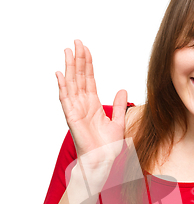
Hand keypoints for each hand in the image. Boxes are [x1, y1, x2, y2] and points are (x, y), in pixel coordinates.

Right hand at [56, 39, 126, 168]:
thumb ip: (119, 106)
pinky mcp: (72, 117)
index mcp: (93, 105)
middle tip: (76, 42)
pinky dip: (62, 86)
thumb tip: (123, 90)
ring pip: (71, 84)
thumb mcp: (118, 122)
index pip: (89, 79)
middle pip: (79, 77)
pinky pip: (65, 99)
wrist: (103, 161)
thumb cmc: (107, 147)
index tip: (86, 49)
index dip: (87, 64)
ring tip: (68, 51)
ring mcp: (76, 110)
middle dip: (78, 60)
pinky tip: (60, 74)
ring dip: (69, 67)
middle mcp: (83, 105)